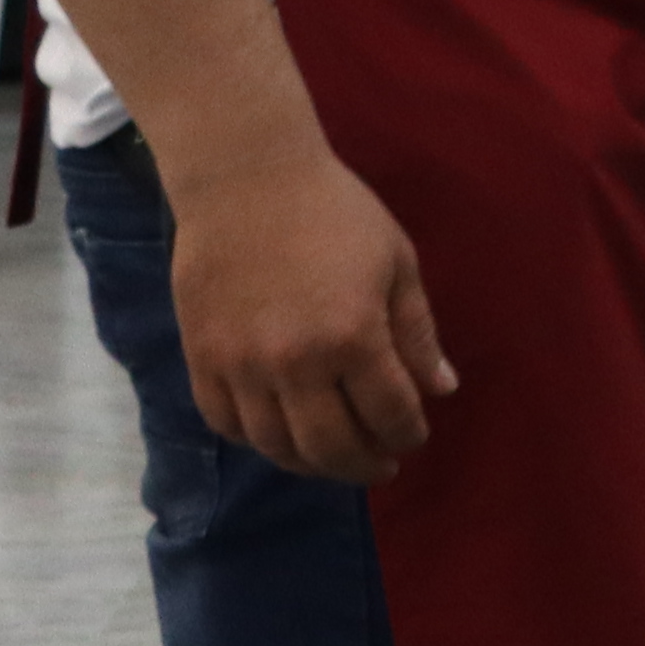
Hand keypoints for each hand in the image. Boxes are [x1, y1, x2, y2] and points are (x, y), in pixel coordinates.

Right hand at [164, 138, 456, 481]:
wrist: (245, 179)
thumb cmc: (335, 212)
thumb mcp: (396, 262)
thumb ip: (417, 333)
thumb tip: (442, 391)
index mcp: (353, 336)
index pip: (390, 414)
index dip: (408, 434)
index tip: (414, 437)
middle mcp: (295, 364)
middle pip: (332, 447)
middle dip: (364, 465)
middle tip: (380, 466)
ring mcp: (241, 367)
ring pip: (277, 447)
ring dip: (312, 464)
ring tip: (334, 459)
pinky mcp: (202, 360)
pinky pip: (228, 424)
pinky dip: (258, 441)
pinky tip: (282, 435)